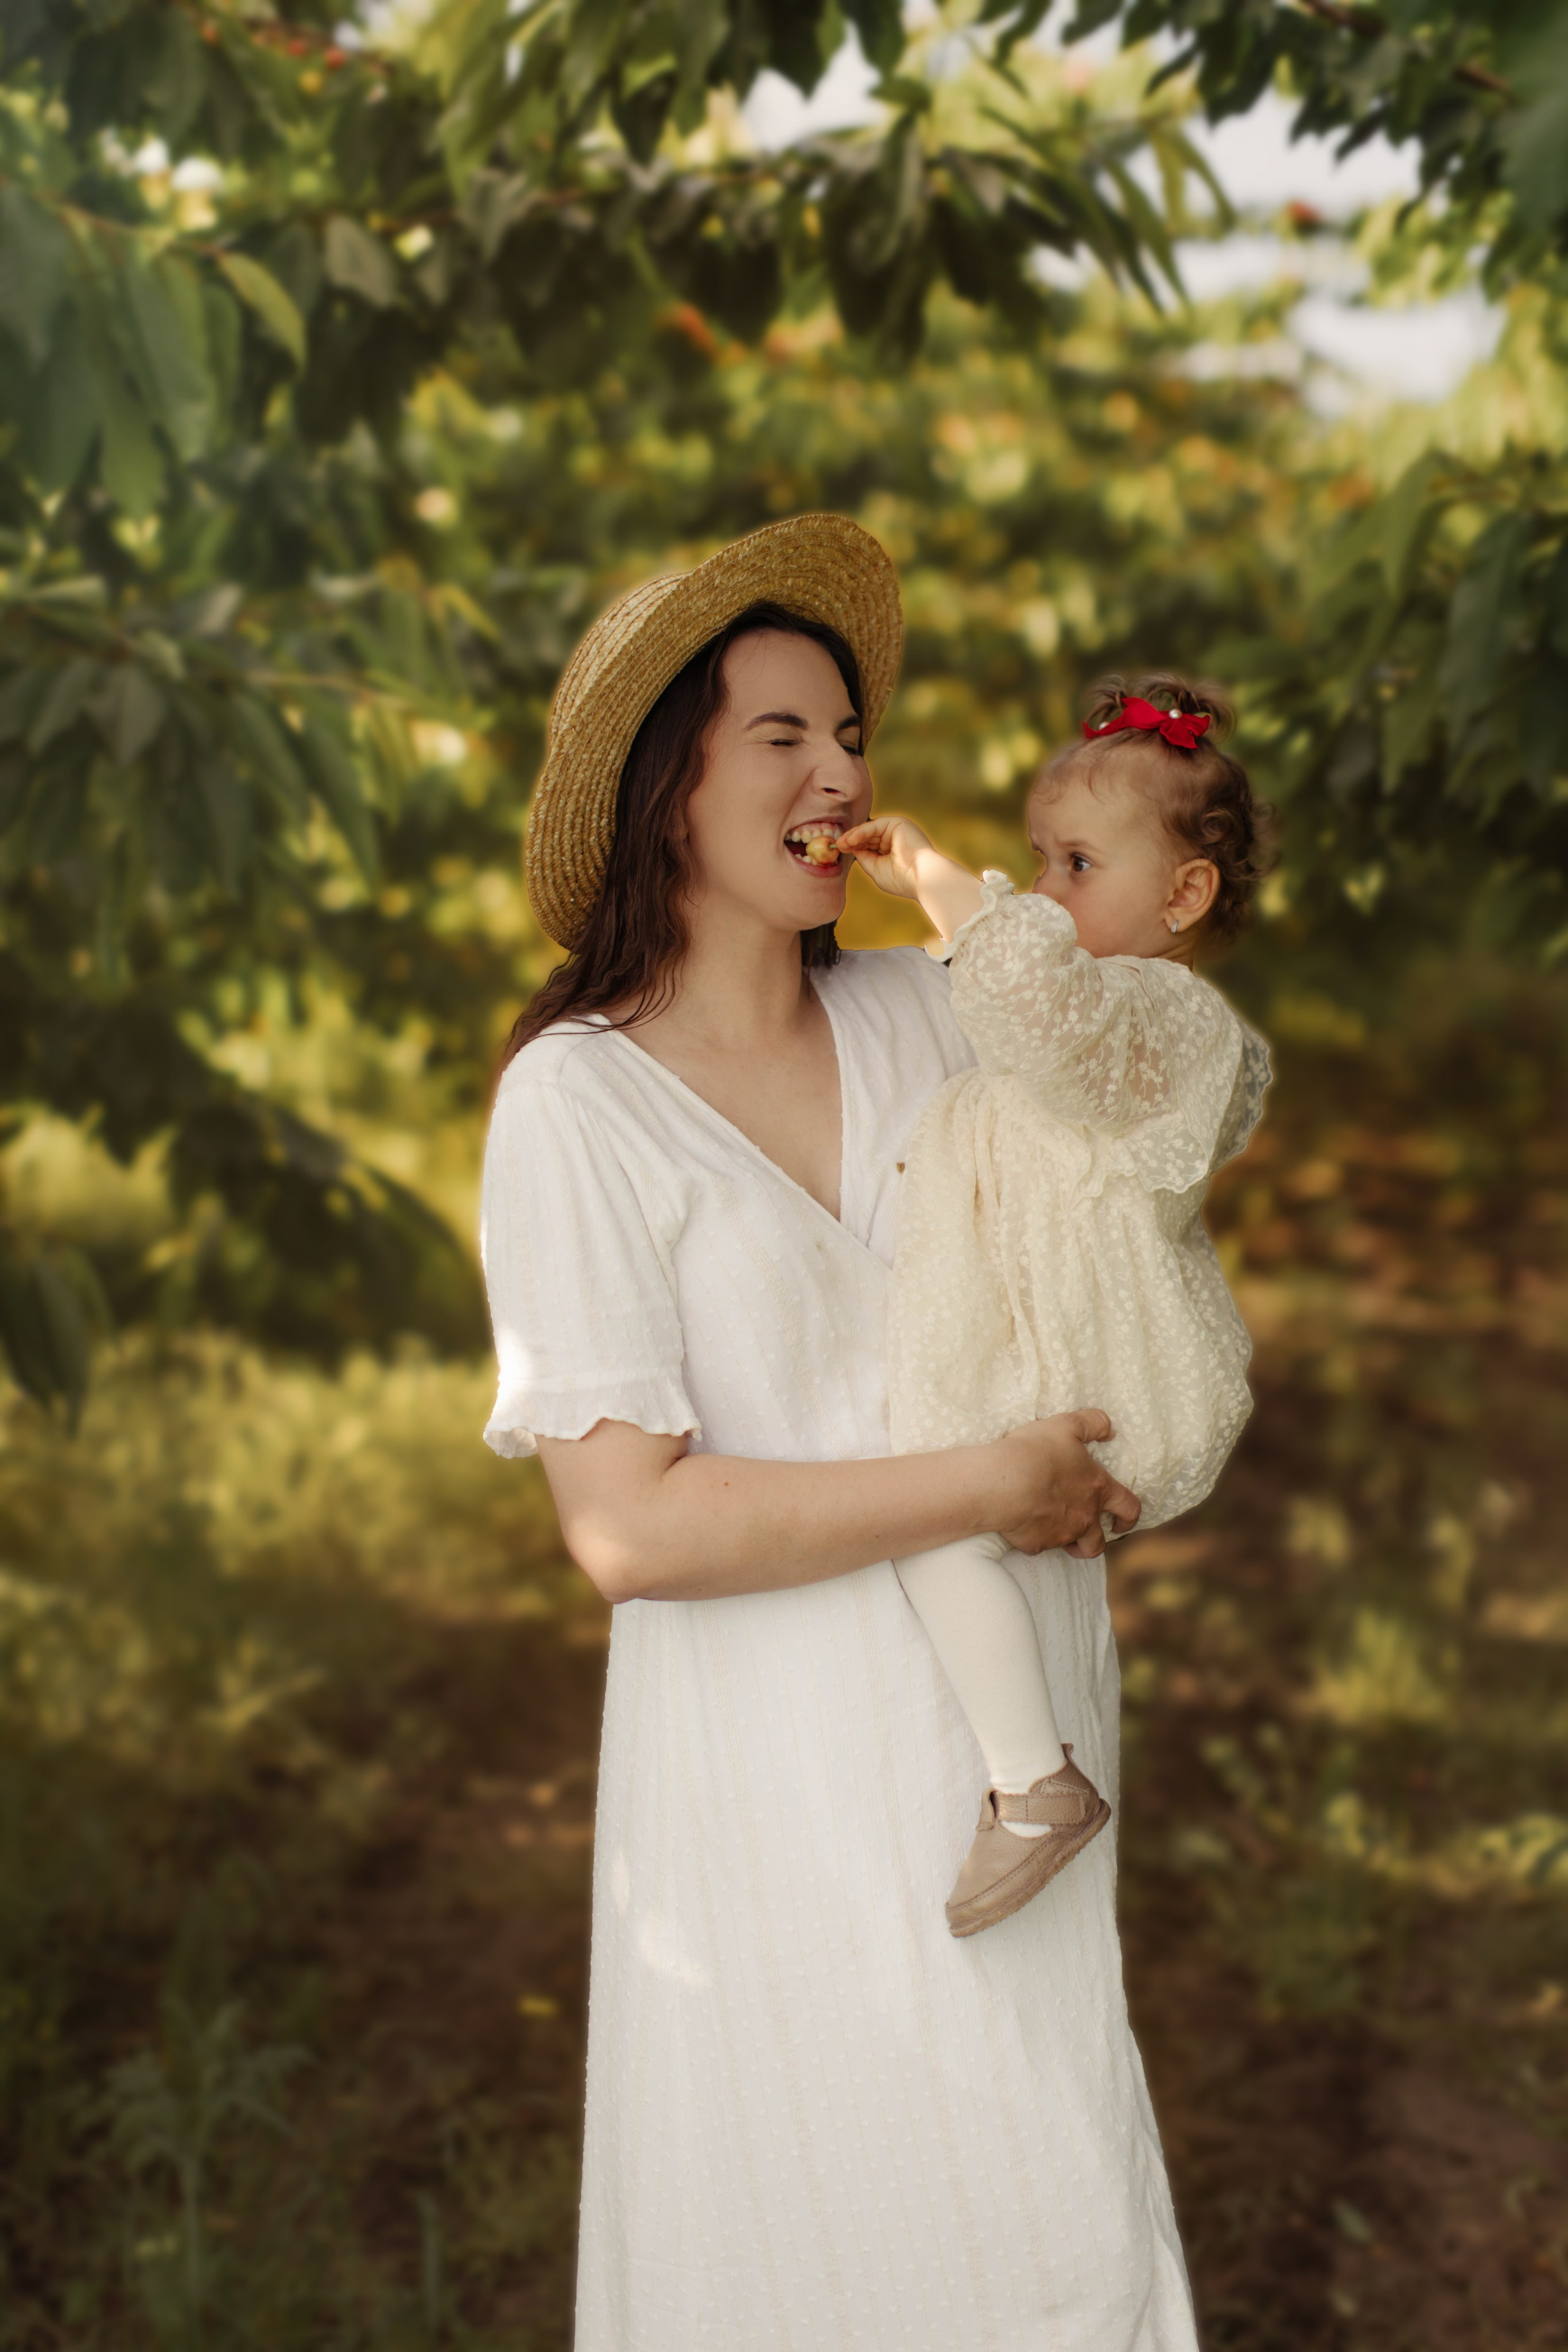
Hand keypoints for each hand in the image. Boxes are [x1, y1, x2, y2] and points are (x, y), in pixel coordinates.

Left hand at [837, 815, 936, 901]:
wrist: (922, 878)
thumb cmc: (902, 879)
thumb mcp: (876, 869)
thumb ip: (864, 858)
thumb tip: (851, 849)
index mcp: (892, 850)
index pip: (869, 845)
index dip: (854, 847)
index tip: (839, 850)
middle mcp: (895, 838)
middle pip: (868, 836)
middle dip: (850, 841)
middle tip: (836, 845)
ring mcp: (897, 829)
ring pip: (869, 830)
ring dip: (852, 837)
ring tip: (840, 844)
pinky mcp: (897, 823)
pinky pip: (874, 826)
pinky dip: (861, 832)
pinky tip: (849, 840)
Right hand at [987, 1411, 1140, 1557]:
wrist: (1002, 1483)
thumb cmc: (1036, 1453)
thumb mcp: (1067, 1425)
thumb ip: (1093, 1423)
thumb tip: (1110, 1430)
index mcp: (1097, 1489)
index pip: (1128, 1507)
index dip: (1129, 1516)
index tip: (1122, 1521)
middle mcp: (1084, 1516)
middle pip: (1100, 1540)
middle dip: (1097, 1540)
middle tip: (1090, 1535)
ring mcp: (1061, 1534)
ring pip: (1073, 1548)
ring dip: (1071, 1544)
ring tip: (1059, 1532)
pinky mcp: (1035, 1544)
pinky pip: (1039, 1545)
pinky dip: (1035, 1537)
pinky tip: (1023, 1523)